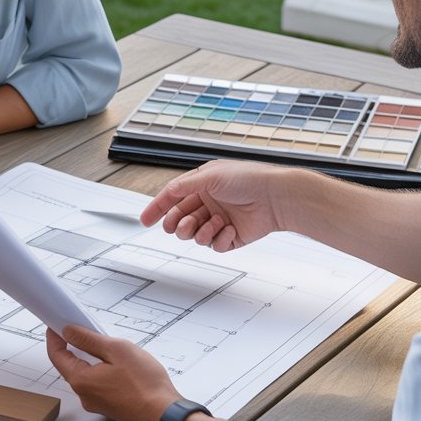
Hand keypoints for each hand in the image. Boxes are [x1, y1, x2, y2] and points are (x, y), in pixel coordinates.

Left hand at [45, 325, 178, 420]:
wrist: (165, 414)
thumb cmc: (145, 385)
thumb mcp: (116, 350)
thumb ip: (88, 340)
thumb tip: (69, 332)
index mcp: (81, 381)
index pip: (57, 356)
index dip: (54, 338)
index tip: (56, 326)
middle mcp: (85, 395)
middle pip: (70, 365)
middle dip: (75, 346)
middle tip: (85, 329)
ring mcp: (96, 403)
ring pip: (86, 374)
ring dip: (91, 358)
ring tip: (109, 346)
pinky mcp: (108, 407)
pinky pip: (98, 384)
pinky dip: (101, 371)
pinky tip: (118, 364)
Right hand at [141, 160, 298, 251]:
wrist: (276, 197)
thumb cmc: (249, 179)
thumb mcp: (210, 175)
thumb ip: (185, 185)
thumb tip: (167, 191)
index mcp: (201, 187)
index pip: (172, 199)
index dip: (157, 209)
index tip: (145, 220)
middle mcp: (208, 204)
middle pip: (179, 221)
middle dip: (177, 225)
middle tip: (181, 224)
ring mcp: (218, 221)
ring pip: (194, 236)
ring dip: (201, 231)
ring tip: (215, 222)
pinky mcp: (230, 237)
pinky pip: (214, 245)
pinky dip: (219, 238)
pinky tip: (230, 228)